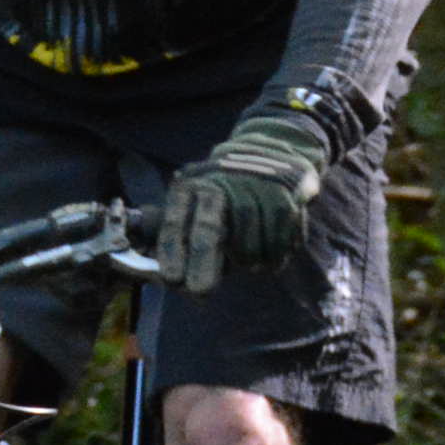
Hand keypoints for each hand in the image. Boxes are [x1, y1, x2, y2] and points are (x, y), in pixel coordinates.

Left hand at [156, 110, 330, 293]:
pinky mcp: (284, 191)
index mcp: (190, 187)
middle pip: (209, 229)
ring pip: (247, 237)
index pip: (173, 222)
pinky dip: (276, 252)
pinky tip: (272, 257)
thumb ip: (177, 236)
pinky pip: (279, 234)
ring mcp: (252, 185)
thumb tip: (160, 274)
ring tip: (250, 264)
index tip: (172, 280)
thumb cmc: (225, 195)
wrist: (270, 153)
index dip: (171, 252)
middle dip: (203, 264)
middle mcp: (218, 182)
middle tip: (201, 291)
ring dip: (249, 258)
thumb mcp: (193, 206)